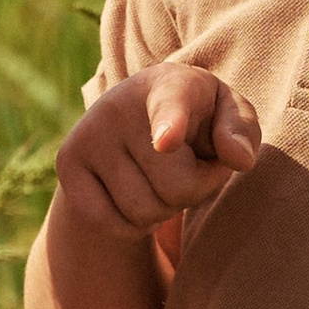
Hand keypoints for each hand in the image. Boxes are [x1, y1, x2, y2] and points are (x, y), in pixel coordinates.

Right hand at [54, 67, 259, 251]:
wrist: (135, 118)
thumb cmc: (198, 118)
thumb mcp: (228, 115)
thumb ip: (242, 131)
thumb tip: (239, 159)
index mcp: (171, 85)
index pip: (171, 106)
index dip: (171, 124)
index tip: (167, 139)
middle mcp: (120, 105)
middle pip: (177, 188)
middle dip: (195, 190)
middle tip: (186, 164)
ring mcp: (88, 135)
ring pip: (144, 212)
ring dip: (164, 209)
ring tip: (159, 176)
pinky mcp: (67, 165)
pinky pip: (112, 224)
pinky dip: (133, 223)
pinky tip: (134, 192)